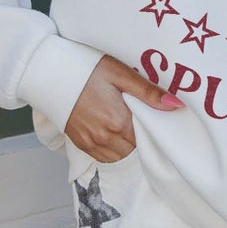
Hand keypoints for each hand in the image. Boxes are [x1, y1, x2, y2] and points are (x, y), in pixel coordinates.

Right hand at [64, 53, 184, 163]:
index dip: (155, 132)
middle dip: (143, 141)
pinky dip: (114, 151)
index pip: (148, 139)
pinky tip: (116, 136)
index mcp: (118, 120)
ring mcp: (91, 142)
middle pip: (135, 150)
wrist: (49, 73)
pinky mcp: (80, 144)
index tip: (159, 122)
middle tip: (146, 124)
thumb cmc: (86, 69)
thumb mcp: (120, 74)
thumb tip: (176, 106)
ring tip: (130, 129)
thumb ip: (148, 93)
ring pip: (120, 157)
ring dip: (128, 148)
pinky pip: (103, 158)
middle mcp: (105, 137)